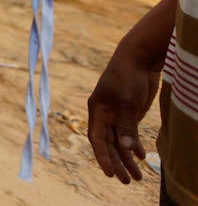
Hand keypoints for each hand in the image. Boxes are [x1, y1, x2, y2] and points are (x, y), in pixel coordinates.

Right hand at [87, 53, 158, 183]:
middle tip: (127, 181)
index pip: (97, 139)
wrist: (139, 58)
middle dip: (118, 163)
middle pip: (109, 144)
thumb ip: (127, 126)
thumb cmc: (127, 77)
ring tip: (138, 177)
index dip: (102, 157)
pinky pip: (130, 134)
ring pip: (120, 141)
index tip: (111, 173)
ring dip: (128, 158)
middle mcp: (105, 115)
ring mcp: (118, 114)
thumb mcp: (127, 102)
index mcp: (97, 111)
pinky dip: (135, 146)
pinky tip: (142, 157)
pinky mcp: (130, 112)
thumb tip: (128, 150)